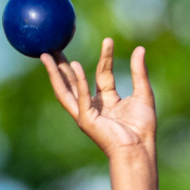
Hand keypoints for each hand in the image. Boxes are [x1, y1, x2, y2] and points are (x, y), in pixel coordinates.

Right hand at [42, 39, 156, 159]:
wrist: (139, 149)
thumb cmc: (142, 128)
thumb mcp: (143, 94)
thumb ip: (139, 72)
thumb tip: (140, 49)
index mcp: (107, 102)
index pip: (102, 74)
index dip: (105, 57)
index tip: (108, 40)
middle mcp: (94, 107)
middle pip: (74, 82)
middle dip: (63, 66)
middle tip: (54, 48)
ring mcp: (87, 114)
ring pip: (66, 91)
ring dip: (55, 74)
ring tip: (47, 56)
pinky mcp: (86, 120)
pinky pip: (81, 98)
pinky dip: (78, 82)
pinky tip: (75, 67)